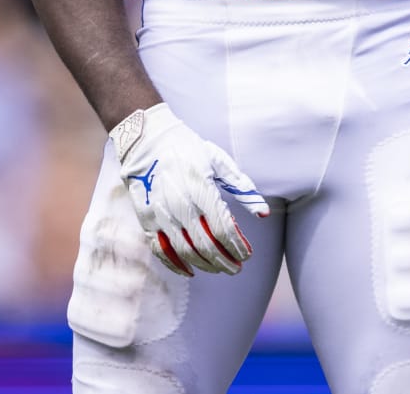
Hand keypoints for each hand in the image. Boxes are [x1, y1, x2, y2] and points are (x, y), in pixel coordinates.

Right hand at [109, 103, 269, 277]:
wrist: (145, 139)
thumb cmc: (187, 148)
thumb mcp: (218, 160)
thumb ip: (242, 187)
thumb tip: (263, 214)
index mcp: (201, 188)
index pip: (224, 229)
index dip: (238, 247)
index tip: (246, 254)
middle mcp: (180, 204)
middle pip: (207, 246)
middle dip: (225, 261)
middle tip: (236, 267)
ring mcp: (161, 213)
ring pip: (185, 251)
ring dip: (205, 265)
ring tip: (218, 268)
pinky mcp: (146, 218)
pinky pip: (160, 249)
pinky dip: (175, 264)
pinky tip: (189, 270)